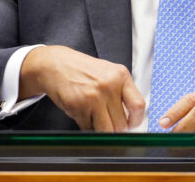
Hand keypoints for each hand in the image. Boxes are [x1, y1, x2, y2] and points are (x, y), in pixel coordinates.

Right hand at [19, 45, 144, 131]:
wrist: (56, 64)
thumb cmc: (83, 70)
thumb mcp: (109, 73)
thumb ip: (122, 92)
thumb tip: (132, 117)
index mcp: (121, 76)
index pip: (138, 105)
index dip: (136, 120)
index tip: (131, 124)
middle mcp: (109, 85)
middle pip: (122, 124)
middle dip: (115, 128)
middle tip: (108, 122)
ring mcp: (94, 97)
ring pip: (107, 131)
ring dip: (101, 130)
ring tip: (95, 118)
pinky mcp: (79, 107)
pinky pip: (88, 129)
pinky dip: (86, 126)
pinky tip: (83, 113)